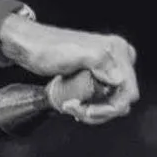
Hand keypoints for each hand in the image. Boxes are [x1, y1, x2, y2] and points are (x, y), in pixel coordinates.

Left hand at [0, 17, 138, 123]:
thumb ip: (99, 61)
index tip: (88, 110)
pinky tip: (75, 105)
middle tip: (76, 109)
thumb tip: (119, 78)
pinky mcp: (96, 76)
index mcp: (118, 51)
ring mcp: (107, 69)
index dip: (111, 106)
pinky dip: (91, 106)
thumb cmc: (45, 47)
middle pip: (122, 99)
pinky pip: (102, 99)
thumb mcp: (74, 53)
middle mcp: (117, 60)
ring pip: (112, 102)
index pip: (128, 91)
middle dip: (100, 110)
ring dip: (94, 110)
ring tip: (71, 106)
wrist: (27, 46)